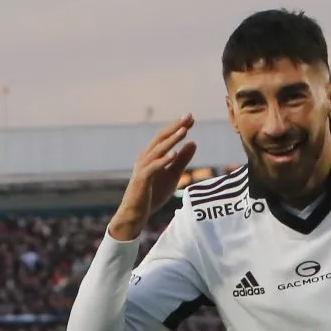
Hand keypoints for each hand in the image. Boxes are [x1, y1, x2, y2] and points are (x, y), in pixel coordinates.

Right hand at [110, 114, 196, 240]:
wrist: (136, 214)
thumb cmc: (153, 194)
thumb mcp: (172, 175)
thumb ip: (182, 160)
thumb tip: (194, 142)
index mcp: (152, 155)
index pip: (166, 137)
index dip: (178, 127)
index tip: (192, 117)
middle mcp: (145, 157)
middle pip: (161, 138)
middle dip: (175, 127)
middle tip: (189, 116)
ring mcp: (142, 168)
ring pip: (158, 150)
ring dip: (171, 140)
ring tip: (184, 131)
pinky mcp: (142, 180)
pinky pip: (153, 167)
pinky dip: (163, 160)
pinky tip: (174, 154)